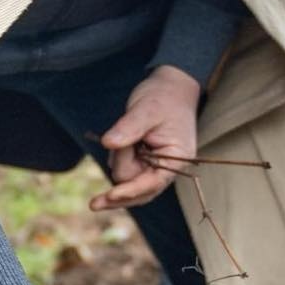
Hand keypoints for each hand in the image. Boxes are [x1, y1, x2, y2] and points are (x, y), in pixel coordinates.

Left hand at [90, 65, 199, 211]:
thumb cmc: (163, 97)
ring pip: (125, 178)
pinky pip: (123, 169)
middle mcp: (167, 169)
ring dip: (118, 158)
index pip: (151, 184)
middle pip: (136, 187)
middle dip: (120, 167)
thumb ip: (129, 127)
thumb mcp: (146, 109)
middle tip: (113, 142)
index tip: (109, 196)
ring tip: (128, 129)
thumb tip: (108, 143)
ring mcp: (154, 168)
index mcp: (176, 159)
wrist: (171, 89)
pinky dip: (118, 156)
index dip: (129, 191)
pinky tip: (124, 137)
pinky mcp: (143, 164)